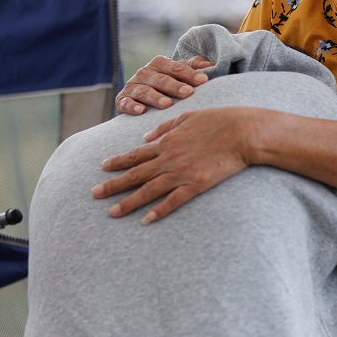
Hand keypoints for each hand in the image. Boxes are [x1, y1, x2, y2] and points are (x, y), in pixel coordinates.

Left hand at [92, 107, 258, 222]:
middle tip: (93, 194)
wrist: (243, 133)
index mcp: (167, 142)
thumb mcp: (188, 117)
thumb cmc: (219, 120)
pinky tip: (146, 220)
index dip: (118, 161)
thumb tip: (147, 137)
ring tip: (111, 212)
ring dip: (128, 202)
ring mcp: (181, 174)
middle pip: (135, 174)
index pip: (135, 154)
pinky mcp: (196, 185)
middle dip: (112, 185)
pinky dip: (158, 211)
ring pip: (148, 191)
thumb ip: (165, 127)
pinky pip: (173, 201)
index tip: (102, 167)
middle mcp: (168, 159)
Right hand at [115, 55, 213, 114]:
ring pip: (144, 91)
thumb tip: (211, 64)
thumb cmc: (166, 85)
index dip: (190, 74)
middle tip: (188, 93)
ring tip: (168, 104)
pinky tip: (141, 111)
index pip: (176, 67)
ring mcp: (132, 86)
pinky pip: (126, 103)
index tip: (204, 81)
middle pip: (161, 79)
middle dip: (175, 86)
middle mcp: (144, 72)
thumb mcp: (178, 73)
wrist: (138, 99)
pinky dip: (132, 106)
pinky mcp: (121, 100)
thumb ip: (192, 67)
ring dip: (156, 97)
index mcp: (159, 63)